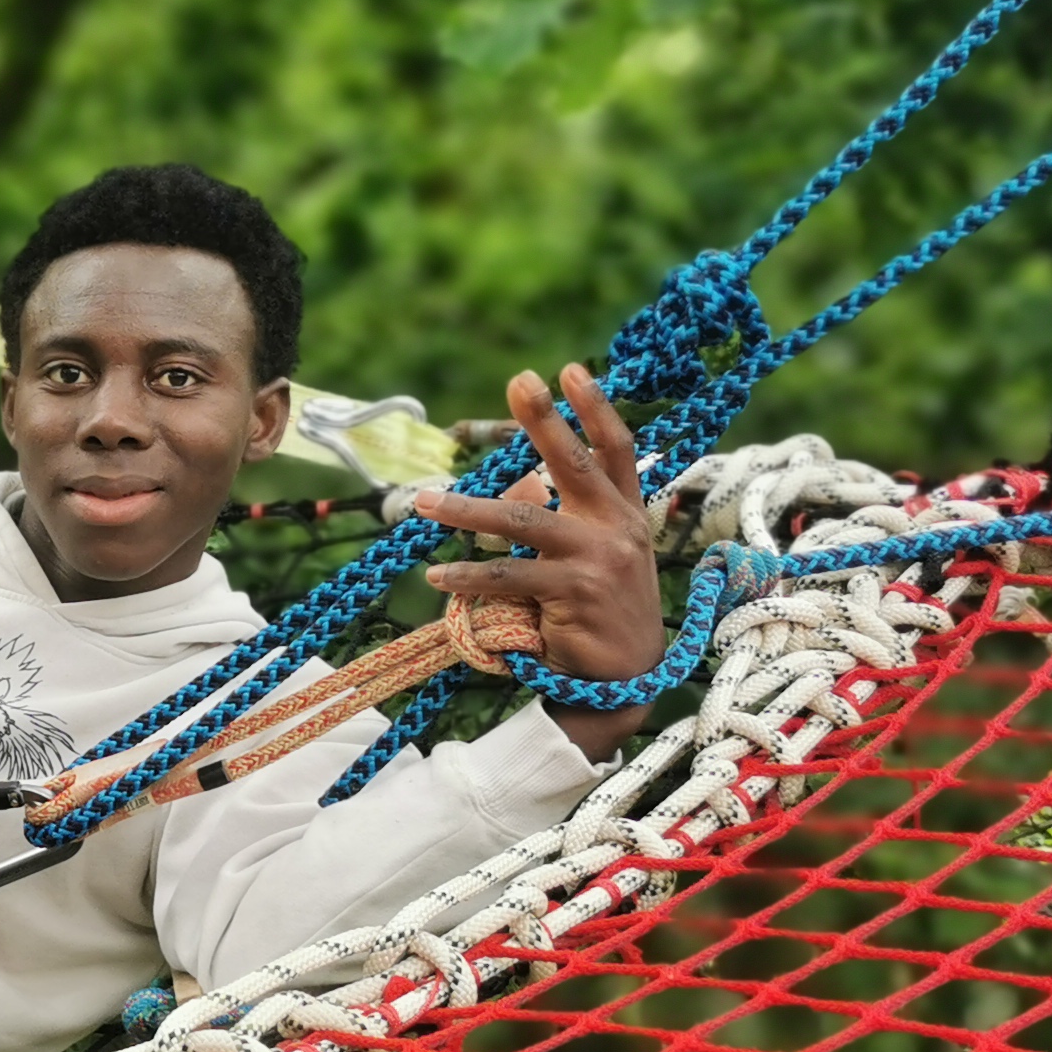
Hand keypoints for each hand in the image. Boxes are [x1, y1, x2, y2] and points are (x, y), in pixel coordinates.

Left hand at [414, 364, 666, 759]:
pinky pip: (509, 577)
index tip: (568, 370)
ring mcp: (600, 559)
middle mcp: (620, 529)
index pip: (616, 451)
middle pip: (574, 465)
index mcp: (628, 514)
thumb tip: (515, 477)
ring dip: (466, 512)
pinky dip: (469, 578)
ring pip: (522, 523)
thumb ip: (558, 515)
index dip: (595, 409)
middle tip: (520, 380)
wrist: (621, 681)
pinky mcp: (576, 593)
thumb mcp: (589, 556)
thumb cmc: (599, 612)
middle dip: (544, 421)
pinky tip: (437, 577)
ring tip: (423, 502)